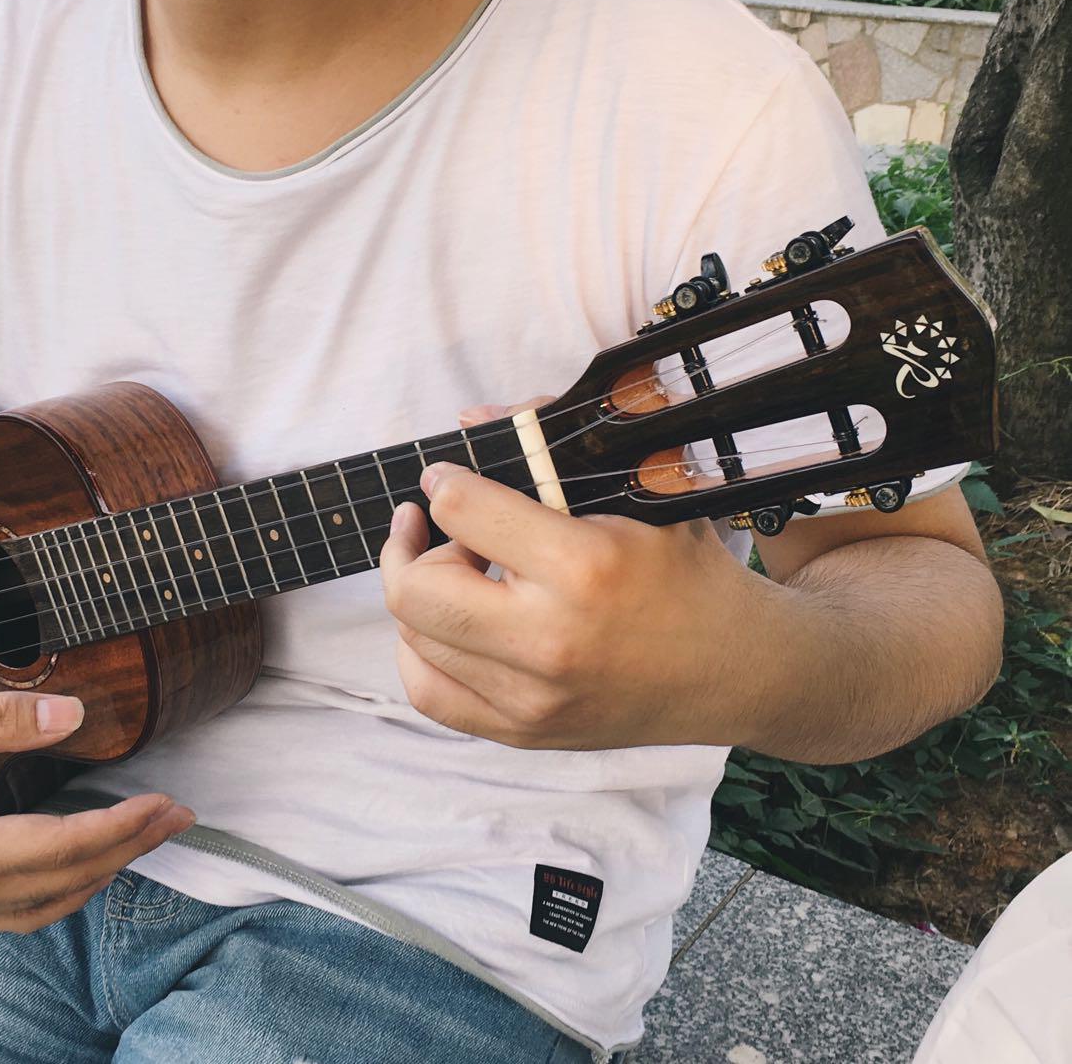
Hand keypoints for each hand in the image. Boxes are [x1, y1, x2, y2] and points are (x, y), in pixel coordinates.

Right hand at [0, 691, 193, 932]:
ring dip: (104, 870)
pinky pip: (22, 910)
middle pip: (65, 880)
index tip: (167, 803)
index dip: (121, 827)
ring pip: (48, 904)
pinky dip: (66, 886)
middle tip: (181, 816)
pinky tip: (90, 860)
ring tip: (148, 834)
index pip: (61, 847)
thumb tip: (73, 715)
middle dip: (130, 846)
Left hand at [378, 403, 788, 750]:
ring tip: (464, 575)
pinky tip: (450, 625)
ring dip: (425, 594)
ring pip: (415, 638)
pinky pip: (428, 692)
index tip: (445, 479)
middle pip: (416, 590)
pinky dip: (422, 652)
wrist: (738, 670)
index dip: (444, 484)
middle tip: (441, 529)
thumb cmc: (687, 572)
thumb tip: (469, 419)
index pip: (463, 511)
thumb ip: (551, 445)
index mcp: (584, 566)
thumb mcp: (641, 490)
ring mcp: (532, 697)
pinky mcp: (523, 732)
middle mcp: (549, 639)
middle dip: (414, 546)